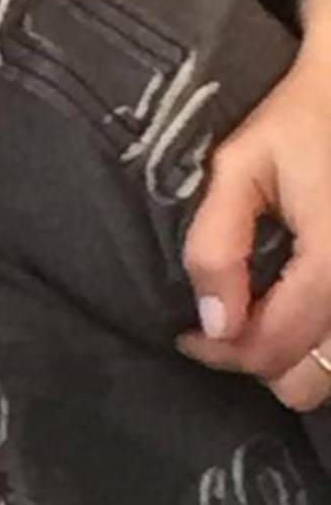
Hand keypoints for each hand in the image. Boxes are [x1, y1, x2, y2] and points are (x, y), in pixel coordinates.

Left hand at [177, 0, 330, 409]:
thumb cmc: (299, 121)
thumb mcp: (240, 165)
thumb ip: (217, 245)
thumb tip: (212, 324)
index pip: (271, 350)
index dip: (219, 351)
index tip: (188, 332)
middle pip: (308, 383)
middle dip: (257, 361)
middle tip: (225, 319)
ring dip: (292, 359)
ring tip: (258, 314)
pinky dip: (320, 344)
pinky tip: (293, 308)